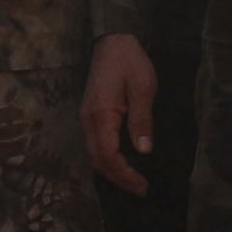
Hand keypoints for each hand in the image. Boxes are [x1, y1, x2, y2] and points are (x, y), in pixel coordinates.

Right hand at [84, 34, 158, 196]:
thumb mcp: (143, 88)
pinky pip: (96, 145)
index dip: (125, 174)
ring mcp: (87, 118)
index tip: (143, 185)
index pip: (108, 155)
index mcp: (101, 115)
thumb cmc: (130, 62)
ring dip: (113, 171)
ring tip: (134, 181)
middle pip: (98, 161)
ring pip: (95, 155)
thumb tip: (143, 150)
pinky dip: (109, 160)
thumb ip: (142, 120)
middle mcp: (88, 120)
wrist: (112, 41)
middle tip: (141, 189)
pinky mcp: (91, 115)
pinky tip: (124, 163)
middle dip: (119, 179)